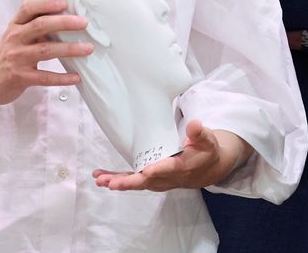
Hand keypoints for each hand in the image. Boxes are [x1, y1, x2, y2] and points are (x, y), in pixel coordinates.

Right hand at [0, 0, 92, 106]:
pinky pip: (44, 77)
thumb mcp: (16, 36)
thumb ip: (35, 28)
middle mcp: (15, 39)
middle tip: (84, 23)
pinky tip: (76, 77)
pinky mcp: (20, 77)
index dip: (46, 3)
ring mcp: (17, 58)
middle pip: (40, 26)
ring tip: (88, 48)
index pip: (28, 8)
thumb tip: (68, 19)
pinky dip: (62, 77)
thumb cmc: (6, 55)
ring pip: (45, 50)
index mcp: (15, 26)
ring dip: (69, 49)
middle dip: (64, 22)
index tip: (64, 3)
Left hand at [92, 120, 252, 190]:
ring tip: (100, 180)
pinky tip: (101, 177)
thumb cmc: (205, 150)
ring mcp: (158, 180)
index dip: (159, 171)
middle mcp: (169, 177)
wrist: (207, 168)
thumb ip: (200, 133)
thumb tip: (195, 124)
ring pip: (137, 183)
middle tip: (112, 183)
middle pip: (148, 182)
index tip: (147, 171)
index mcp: (184, 166)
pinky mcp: (150, 178)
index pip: (171, 169)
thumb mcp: (207, 140)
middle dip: (130, 182)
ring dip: (118, 182)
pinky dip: (117, 179)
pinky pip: (133, 180)